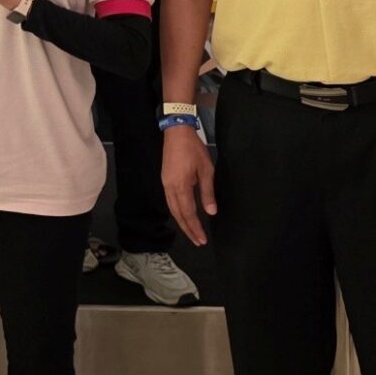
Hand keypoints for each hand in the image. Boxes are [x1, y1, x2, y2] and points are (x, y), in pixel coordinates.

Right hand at [162, 124, 217, 247]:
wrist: (176, 133)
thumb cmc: (194, 149)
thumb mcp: (206, 170)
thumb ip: (208, 192)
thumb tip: (211, 212)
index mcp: (181, 186)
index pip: (188, 213)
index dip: (195, 228)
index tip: (202, 240)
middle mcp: (170, 188)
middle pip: (178, 215)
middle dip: (188, 229)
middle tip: (198, 241)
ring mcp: (165, 184)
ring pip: (172, 209)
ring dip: (182, 222)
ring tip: (192, 232)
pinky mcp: (165, 180)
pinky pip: (170, 202)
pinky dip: (177, 212)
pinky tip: (184, 215)